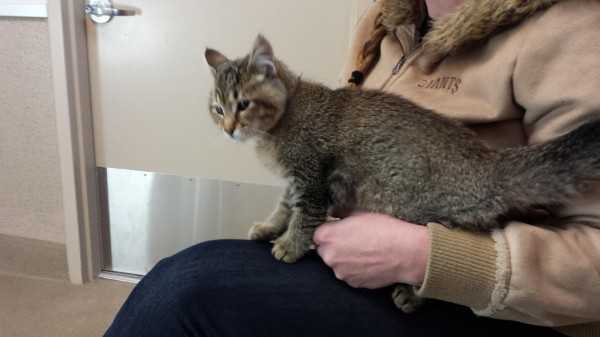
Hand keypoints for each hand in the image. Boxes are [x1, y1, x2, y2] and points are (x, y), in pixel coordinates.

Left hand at [313, 212, 429, 288]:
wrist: (404, 252)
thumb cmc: (383, 229)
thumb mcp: (360, 212)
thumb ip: (341, 214)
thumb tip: (334, 213)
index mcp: (327, 236)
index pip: (318, 234)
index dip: (330, 232)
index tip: (339, 231)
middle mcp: (329, 257)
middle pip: (325, 251)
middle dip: (335, 246)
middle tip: (354, 241)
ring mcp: (340, 272)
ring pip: (338, 264)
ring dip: (345, 259)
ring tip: (365, 252)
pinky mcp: (353, 283)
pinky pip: (350, 275)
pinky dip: (356, 270)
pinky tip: (370, 262)